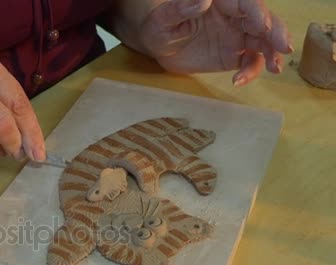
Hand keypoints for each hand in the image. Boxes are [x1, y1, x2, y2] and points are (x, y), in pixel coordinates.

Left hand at [134, 0, 292, 85]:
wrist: (157, 45)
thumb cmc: (159, 25)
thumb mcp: (163, 18)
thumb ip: (181, 8)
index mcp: (220, 1)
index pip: (244, 3)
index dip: (256, 11)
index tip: (260, 24)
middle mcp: (234, 16)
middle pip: (262, 20)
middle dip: (275, 32)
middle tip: (284, 47)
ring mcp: (237, 36)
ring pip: (263, 41)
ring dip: (272, 53)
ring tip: (275, 68)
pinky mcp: (234, 55)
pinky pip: (250, 62)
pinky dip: (250, 71)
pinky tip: (238, 81)